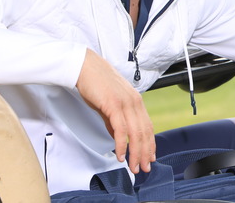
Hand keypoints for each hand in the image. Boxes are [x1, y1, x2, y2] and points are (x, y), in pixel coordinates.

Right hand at [76, 49, 155, 173]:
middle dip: (145, 153)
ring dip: (135, 153)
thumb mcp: (110, 103)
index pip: (148, 126)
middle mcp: (134, 102)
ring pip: (135, 133)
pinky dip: (122, 145)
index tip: (150, 157)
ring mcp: (125, 103)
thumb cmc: (95, 83)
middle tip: (144, 168)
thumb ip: (114, 120)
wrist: (84, 67)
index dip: (150, 144)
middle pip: (144, 132)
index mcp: (136, 101)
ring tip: (134, 166)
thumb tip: (118, 136)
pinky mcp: (113, 105)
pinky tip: (120, 155)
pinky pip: (121, 129)